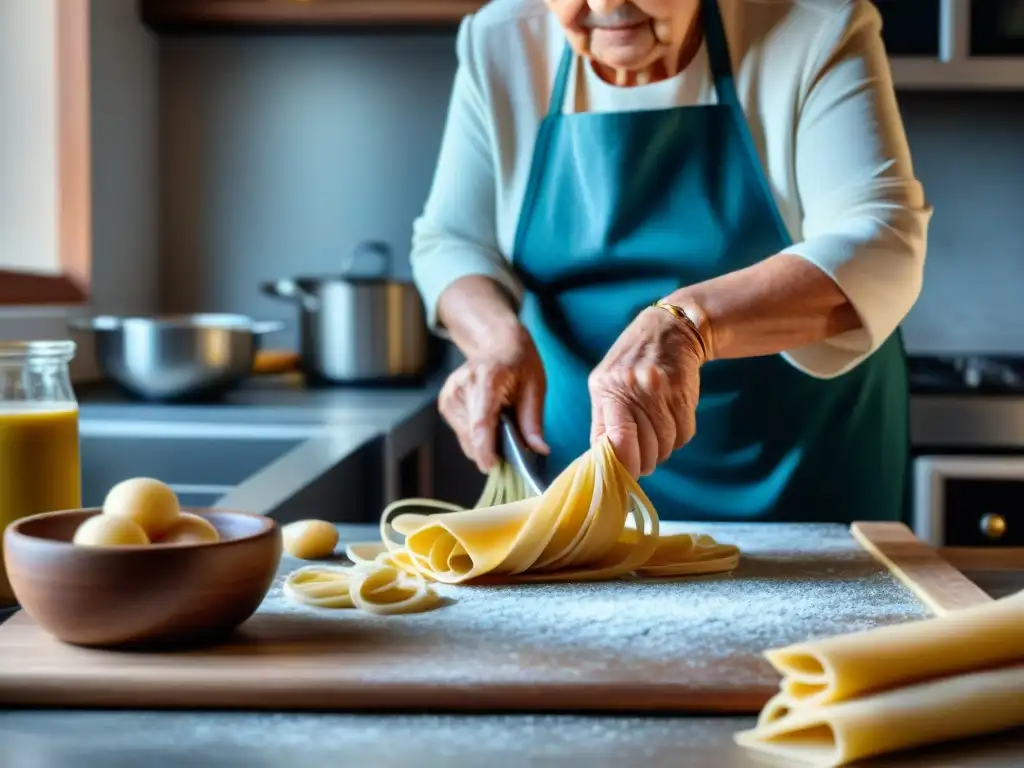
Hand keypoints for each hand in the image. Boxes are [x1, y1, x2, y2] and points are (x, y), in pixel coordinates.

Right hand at [438, 323, 549, 472]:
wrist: (497, 343)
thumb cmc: (520, 363)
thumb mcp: (536, 387)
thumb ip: (533, 420)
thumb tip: (538, 450)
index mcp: (486, 379)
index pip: (480, 422)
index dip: (485, 449)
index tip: (493, 467)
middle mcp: (462, 386)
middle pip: (471, 435)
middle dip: (492, 450)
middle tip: (513, 444)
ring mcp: (450, 395)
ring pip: (465, 438)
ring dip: (484, 442)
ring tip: (500, 422)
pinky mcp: (444, 402)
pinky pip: (461, 433)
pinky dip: (476, 435)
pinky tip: (488, 419)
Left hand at [588, 306, 705, 477]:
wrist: (670, 328)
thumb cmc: (633, 362)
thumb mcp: (607, 382)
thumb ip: (605, 420)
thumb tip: (606, 464)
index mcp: (604, 390)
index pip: (612, 442)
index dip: (621, 466)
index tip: (624, 474)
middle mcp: (629, 388)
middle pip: (642, 450)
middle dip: (644, 462)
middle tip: (645, 457)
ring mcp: (657, 389)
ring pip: (665, 445)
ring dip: (663, 448)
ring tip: (659, 432)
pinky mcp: (682, 391)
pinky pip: (684, 434)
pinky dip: (680, 436)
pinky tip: (674, 419)